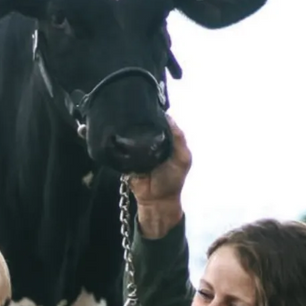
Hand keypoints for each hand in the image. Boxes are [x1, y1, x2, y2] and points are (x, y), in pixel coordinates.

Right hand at [128, 116, 191, 237]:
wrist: (156, 200)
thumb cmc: (172, 180)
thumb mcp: (183, 158)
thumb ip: (179, 139)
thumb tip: (168, 117)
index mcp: (165, 139)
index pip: (159, 121)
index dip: (156, 114)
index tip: (149, 105)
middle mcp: (151, 141)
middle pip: (144, 125)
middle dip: (141, 120)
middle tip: (135, 113)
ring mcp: (138, 149)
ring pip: (132, 134)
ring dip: (130, 130)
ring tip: (126, 123)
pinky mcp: (126, 157)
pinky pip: (123, 147)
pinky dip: (122, 143)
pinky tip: (122, 137)